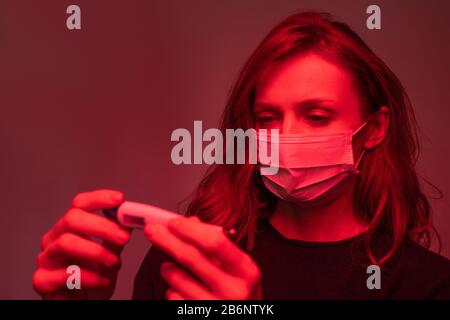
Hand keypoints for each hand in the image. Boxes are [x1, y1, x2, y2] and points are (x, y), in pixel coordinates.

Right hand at [32, 189, 130, 298]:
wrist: (83, 303)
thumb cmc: (94, 277)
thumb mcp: (110, 252)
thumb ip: (117, 235)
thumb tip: (129, 217)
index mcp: (69, 227)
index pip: (79, 204)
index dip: (99, 198)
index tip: (119, 199)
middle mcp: (54, 238)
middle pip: (72, 219)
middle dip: (102, 226)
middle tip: (124, 237)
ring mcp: (45, 258)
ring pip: (66, 243)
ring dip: (96, 251)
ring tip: (114, 262)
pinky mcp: (42, 280)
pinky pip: (65, 274)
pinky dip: (90, 276)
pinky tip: (104, 281)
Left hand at [144, 216, 261, 299]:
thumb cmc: (239, 291)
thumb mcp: (238, 268)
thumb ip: (215, 245)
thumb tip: (190, 223)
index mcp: (246, 271)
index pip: (215, 243)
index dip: (190, 230)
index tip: (174, 222)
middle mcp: (233, 291)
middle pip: (191, 257)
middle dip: (167, 240)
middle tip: (152, 230)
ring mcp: (214, 307)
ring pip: (177, 278)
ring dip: (167, 267)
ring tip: (169, 266)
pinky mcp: (197, 317)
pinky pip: (174, 296)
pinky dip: (172, 288)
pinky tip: (180, 287)